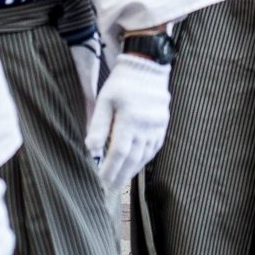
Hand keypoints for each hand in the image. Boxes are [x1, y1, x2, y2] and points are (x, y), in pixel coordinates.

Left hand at [86, 54, 170, 188]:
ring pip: (144, 155)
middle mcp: (146, 125)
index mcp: (130, 118)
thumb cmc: (122, 83)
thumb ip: (99, 124)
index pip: (119, 152)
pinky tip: (135, 165)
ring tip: (121, 180)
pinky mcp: (162, 125)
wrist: (148, 67)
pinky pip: (154, 148)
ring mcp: (157, 126)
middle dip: (121, 175)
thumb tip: (92, 149)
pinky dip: (144, 159)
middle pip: (133, 158)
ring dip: (132, 170)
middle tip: (111, 187)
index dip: (110, 169)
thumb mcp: (105, 99)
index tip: (101, 180)